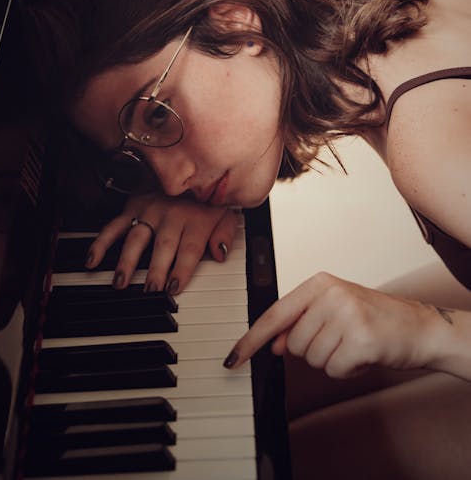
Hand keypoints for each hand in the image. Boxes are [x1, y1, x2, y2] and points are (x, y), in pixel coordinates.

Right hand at [85, 193, 240, 293]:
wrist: (184, 159)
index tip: (174, 288)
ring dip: (127, 261)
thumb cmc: (204, 195)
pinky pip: (115, 226)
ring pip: (137, 239)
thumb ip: (225, 233)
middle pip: (163, 247)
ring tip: (121, 282)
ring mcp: (150, 212)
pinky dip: (101, 243)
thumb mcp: (225, 210)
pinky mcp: (133, 207)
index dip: (181, 270)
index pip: (188, 250)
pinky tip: (93, 260)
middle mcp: (171, 216)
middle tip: (150, 290)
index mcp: (195, 219)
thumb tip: (221, 253)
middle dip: (155, 270)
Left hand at [224, 271, 439, 377]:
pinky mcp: (361, 339)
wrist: (419, 327)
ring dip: (332, 360)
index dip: (252, 339)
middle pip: (294, 344)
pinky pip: (333, 370)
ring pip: (312, 359)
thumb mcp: (334, 311)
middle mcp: (331, 294)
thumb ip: (301, 322)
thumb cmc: (375, 318)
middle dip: (314, 349)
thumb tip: (274, 343)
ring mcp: (346, 314)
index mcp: (320, 283)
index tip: (234, 357)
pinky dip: (347, 370)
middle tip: (340, 338)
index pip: (275, 314)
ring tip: (353, 343)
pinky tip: (363, 354)